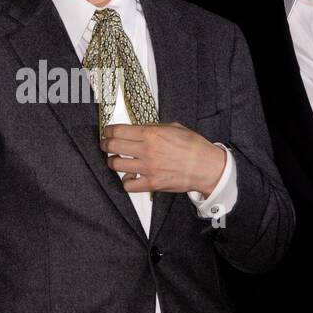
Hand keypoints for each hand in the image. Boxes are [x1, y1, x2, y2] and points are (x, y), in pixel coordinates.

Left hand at [100, 122, 225, 195]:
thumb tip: (137, 128)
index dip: (108, 131)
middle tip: (105, 145)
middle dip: (105, 144)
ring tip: (116, 160)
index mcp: (152, 133)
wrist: (207, 167)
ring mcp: (148, 168)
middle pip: (113, 146)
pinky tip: (130, 176)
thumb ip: (153, 127)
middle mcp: (147, 150)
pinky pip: (128, 185)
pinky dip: (126, 181)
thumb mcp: (174, 127)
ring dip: (112, 162)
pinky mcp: (151, 184)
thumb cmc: (193, 146)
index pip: (118, 131)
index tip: (107, 132)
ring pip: (116, 165)